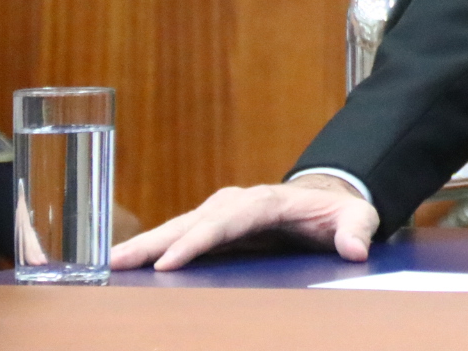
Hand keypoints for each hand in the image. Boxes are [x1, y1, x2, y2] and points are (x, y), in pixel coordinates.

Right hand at [109, 174, 378, 271]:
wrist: (327, 202)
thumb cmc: (339, 213)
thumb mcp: (359, 218)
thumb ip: (358, 230)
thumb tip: (356, 249)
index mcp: (266, 202)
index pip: (226, 222)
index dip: (197, 241)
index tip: (169, 263)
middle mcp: (237, 204)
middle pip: (192, 222)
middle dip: (155, 242)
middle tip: (116, 262)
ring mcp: (222, 214)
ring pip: (178, 228)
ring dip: (144, 245)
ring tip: (109, 263)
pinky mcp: (213, 227)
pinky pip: (179, 237)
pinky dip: (153, 249)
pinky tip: (126, 265)